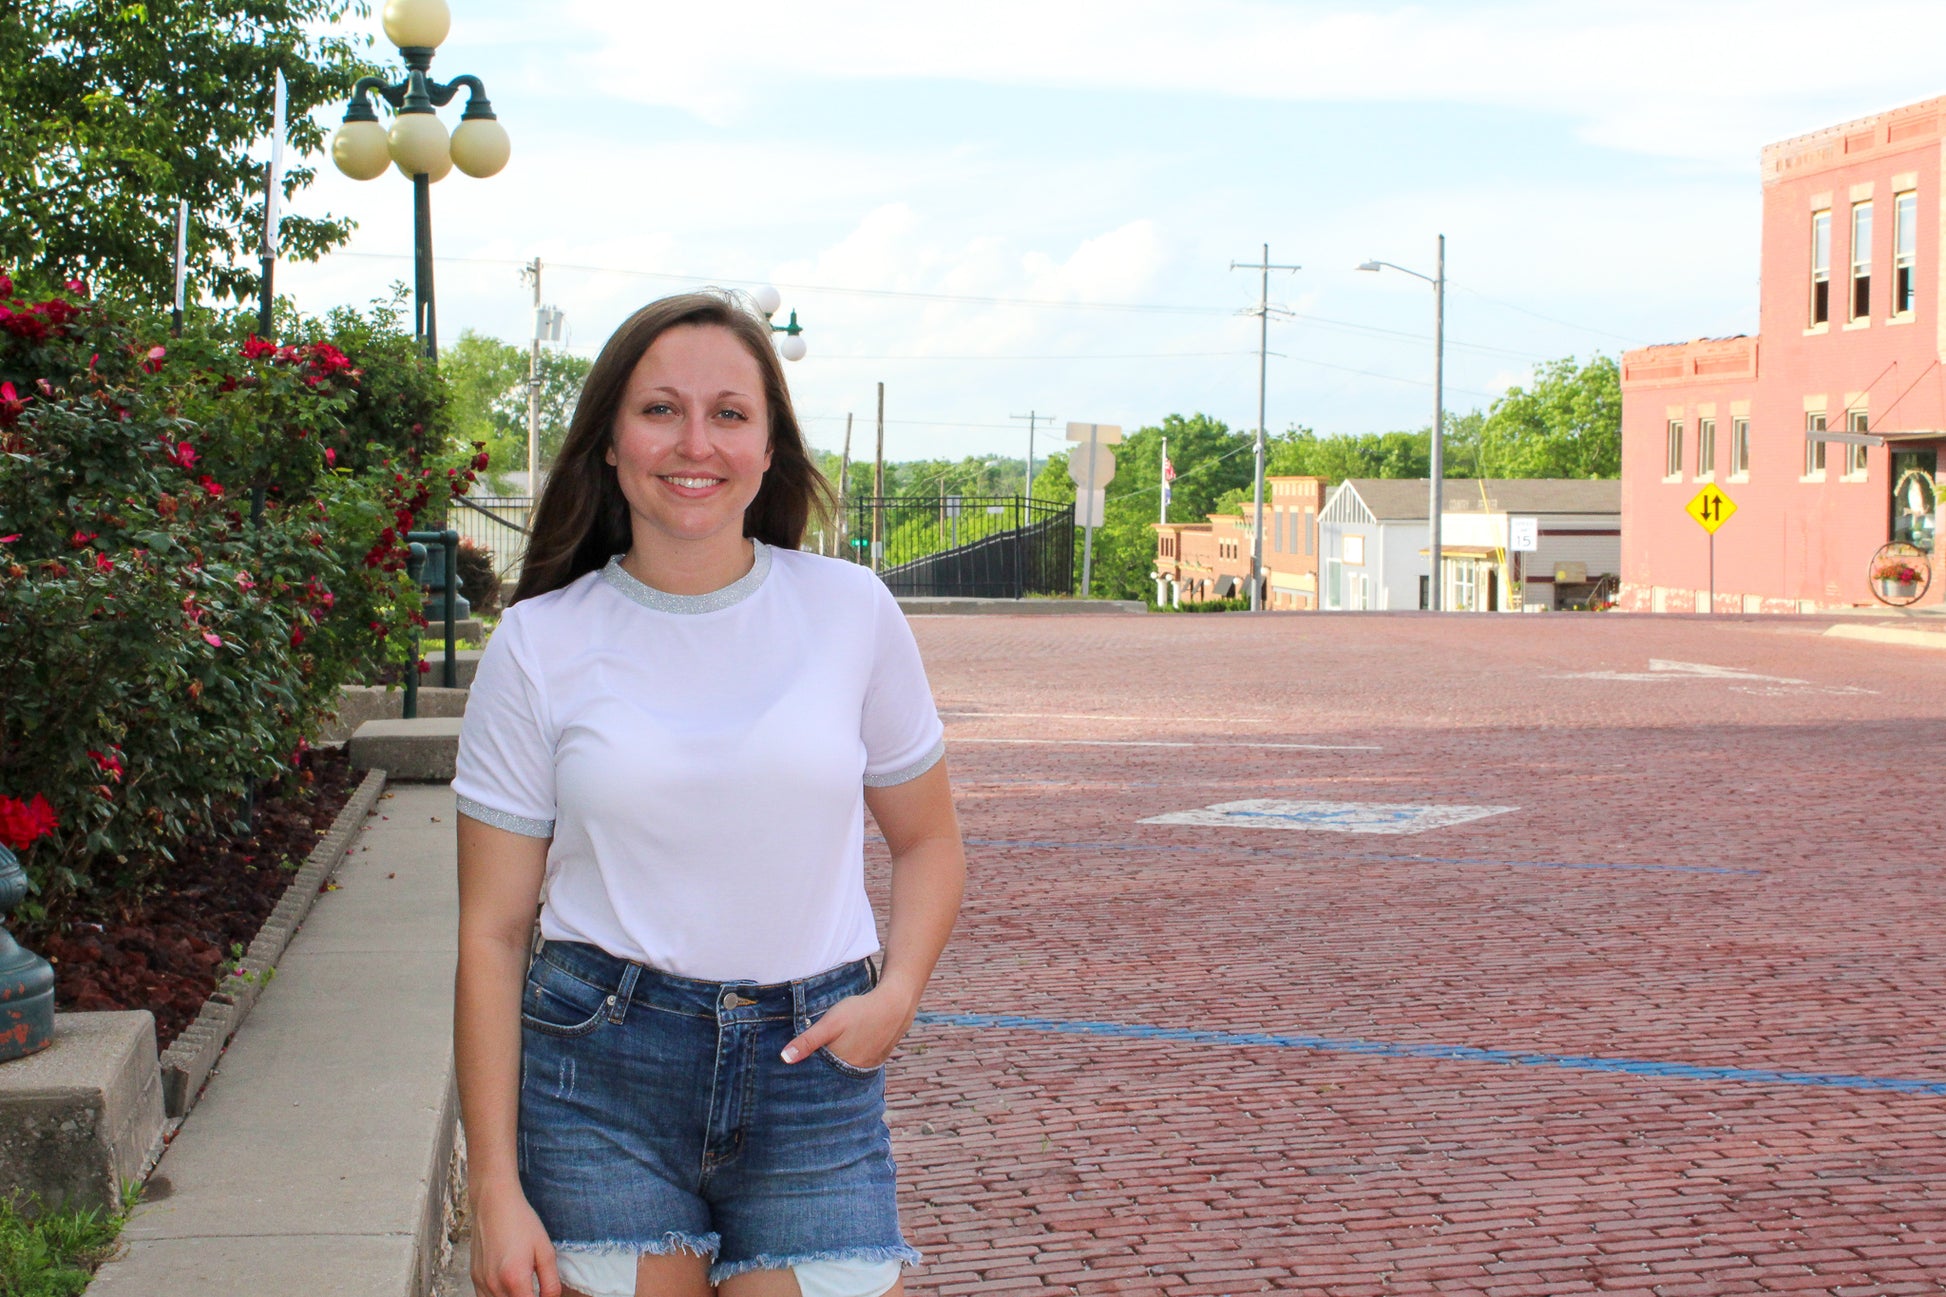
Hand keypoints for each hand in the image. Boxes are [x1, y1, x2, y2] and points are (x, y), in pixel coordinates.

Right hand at [471, 1181, 560, 1296]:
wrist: (494, 1203)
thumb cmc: (522, 1223)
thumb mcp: (545, 1250)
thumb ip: (551, 1282)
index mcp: (515, 1279)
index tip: (544, 1295)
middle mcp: (494, 1285)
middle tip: (534, 1289)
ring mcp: (481, 1282)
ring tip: (523, 1288)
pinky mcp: (474, 1277)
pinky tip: (508, 1287)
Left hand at [781, 985, 915, 1070]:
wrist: (895, 1004)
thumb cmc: (860, 1012)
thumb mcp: (830, 1023)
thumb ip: (807, 1041)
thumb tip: (784, 1059)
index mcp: (840, 1065)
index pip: (818, 1076)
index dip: (807, 1073)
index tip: (794, 1072)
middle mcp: (855, 1071)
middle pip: (832, 1076)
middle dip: (821, 1072)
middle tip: (811, 1062)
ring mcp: (868, 1066)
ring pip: (846, 1071)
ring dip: (837, 1067)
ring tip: (829, 1057)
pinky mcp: (877, 1059)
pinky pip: (859, 1065)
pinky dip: (851, 1061)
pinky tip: (848, 1050)